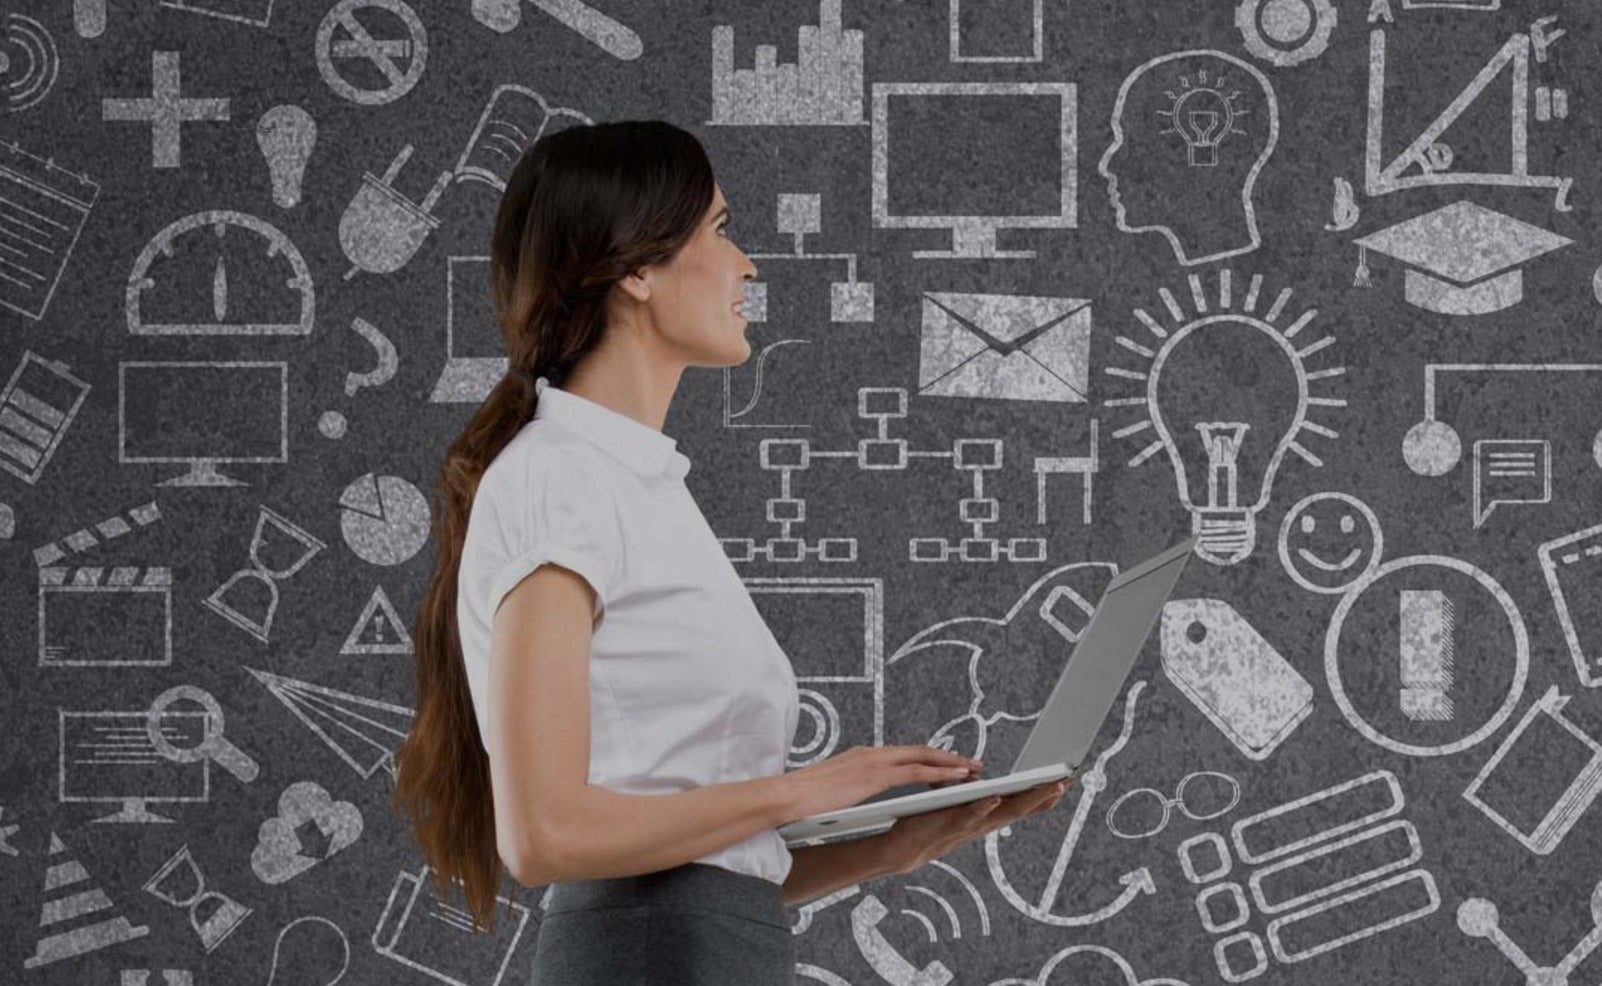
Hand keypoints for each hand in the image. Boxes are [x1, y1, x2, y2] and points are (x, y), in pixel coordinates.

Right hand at [778, 745, 983, 820]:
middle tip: (970, 764)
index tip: (946, 765)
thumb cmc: (803, 799)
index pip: (903, 756)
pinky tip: (957, 778)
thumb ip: (849, 787)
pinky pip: (916, 772)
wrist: (784, 797)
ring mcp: (873, 762)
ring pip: (922, 757)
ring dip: (950, 763)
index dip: (927, 760)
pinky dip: (940, 772)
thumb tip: (853, 794)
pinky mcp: (874, 775)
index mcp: (861, 758)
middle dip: (947, 758)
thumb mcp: (833, 790)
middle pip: (918, 751)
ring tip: (973, 769)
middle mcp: (870, 754)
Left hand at [877, 777, 1072, 875]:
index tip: (1066, 780)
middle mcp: (984, 823)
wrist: (905, 849)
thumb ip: (973, 796)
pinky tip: (995, 795)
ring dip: (1027, 801)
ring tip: (1048, 788)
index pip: (1021, 805)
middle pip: (1021, 809)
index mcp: (988, 817)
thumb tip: (983, 777)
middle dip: (1045, 796)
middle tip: (1068, 781)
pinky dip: (984, 806)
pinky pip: (970, 815)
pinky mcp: (951, 824)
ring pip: (1004, 813)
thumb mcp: (959, 806)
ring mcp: (970, 825)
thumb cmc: (932, 824)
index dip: (1043, 795)